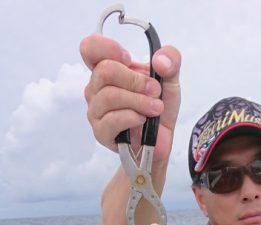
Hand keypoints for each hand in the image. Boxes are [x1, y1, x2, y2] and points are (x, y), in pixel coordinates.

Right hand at [80, 33, 180, 164]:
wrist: (161, 139)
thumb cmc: (158, 106)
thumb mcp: (170, 78)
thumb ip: (171, 60)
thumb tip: (159, 60)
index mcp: (107, 69)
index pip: (89, 48)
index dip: (107, 48)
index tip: (128, 59)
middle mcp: (96, 88)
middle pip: (104, 71)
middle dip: (135, 80)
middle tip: (154, 90)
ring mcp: (96, 111)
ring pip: (109, 96)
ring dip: (138, 101)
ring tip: (155, 108)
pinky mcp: (101, 132)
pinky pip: (111, 120)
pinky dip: (132, 117)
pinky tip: (143, 119)